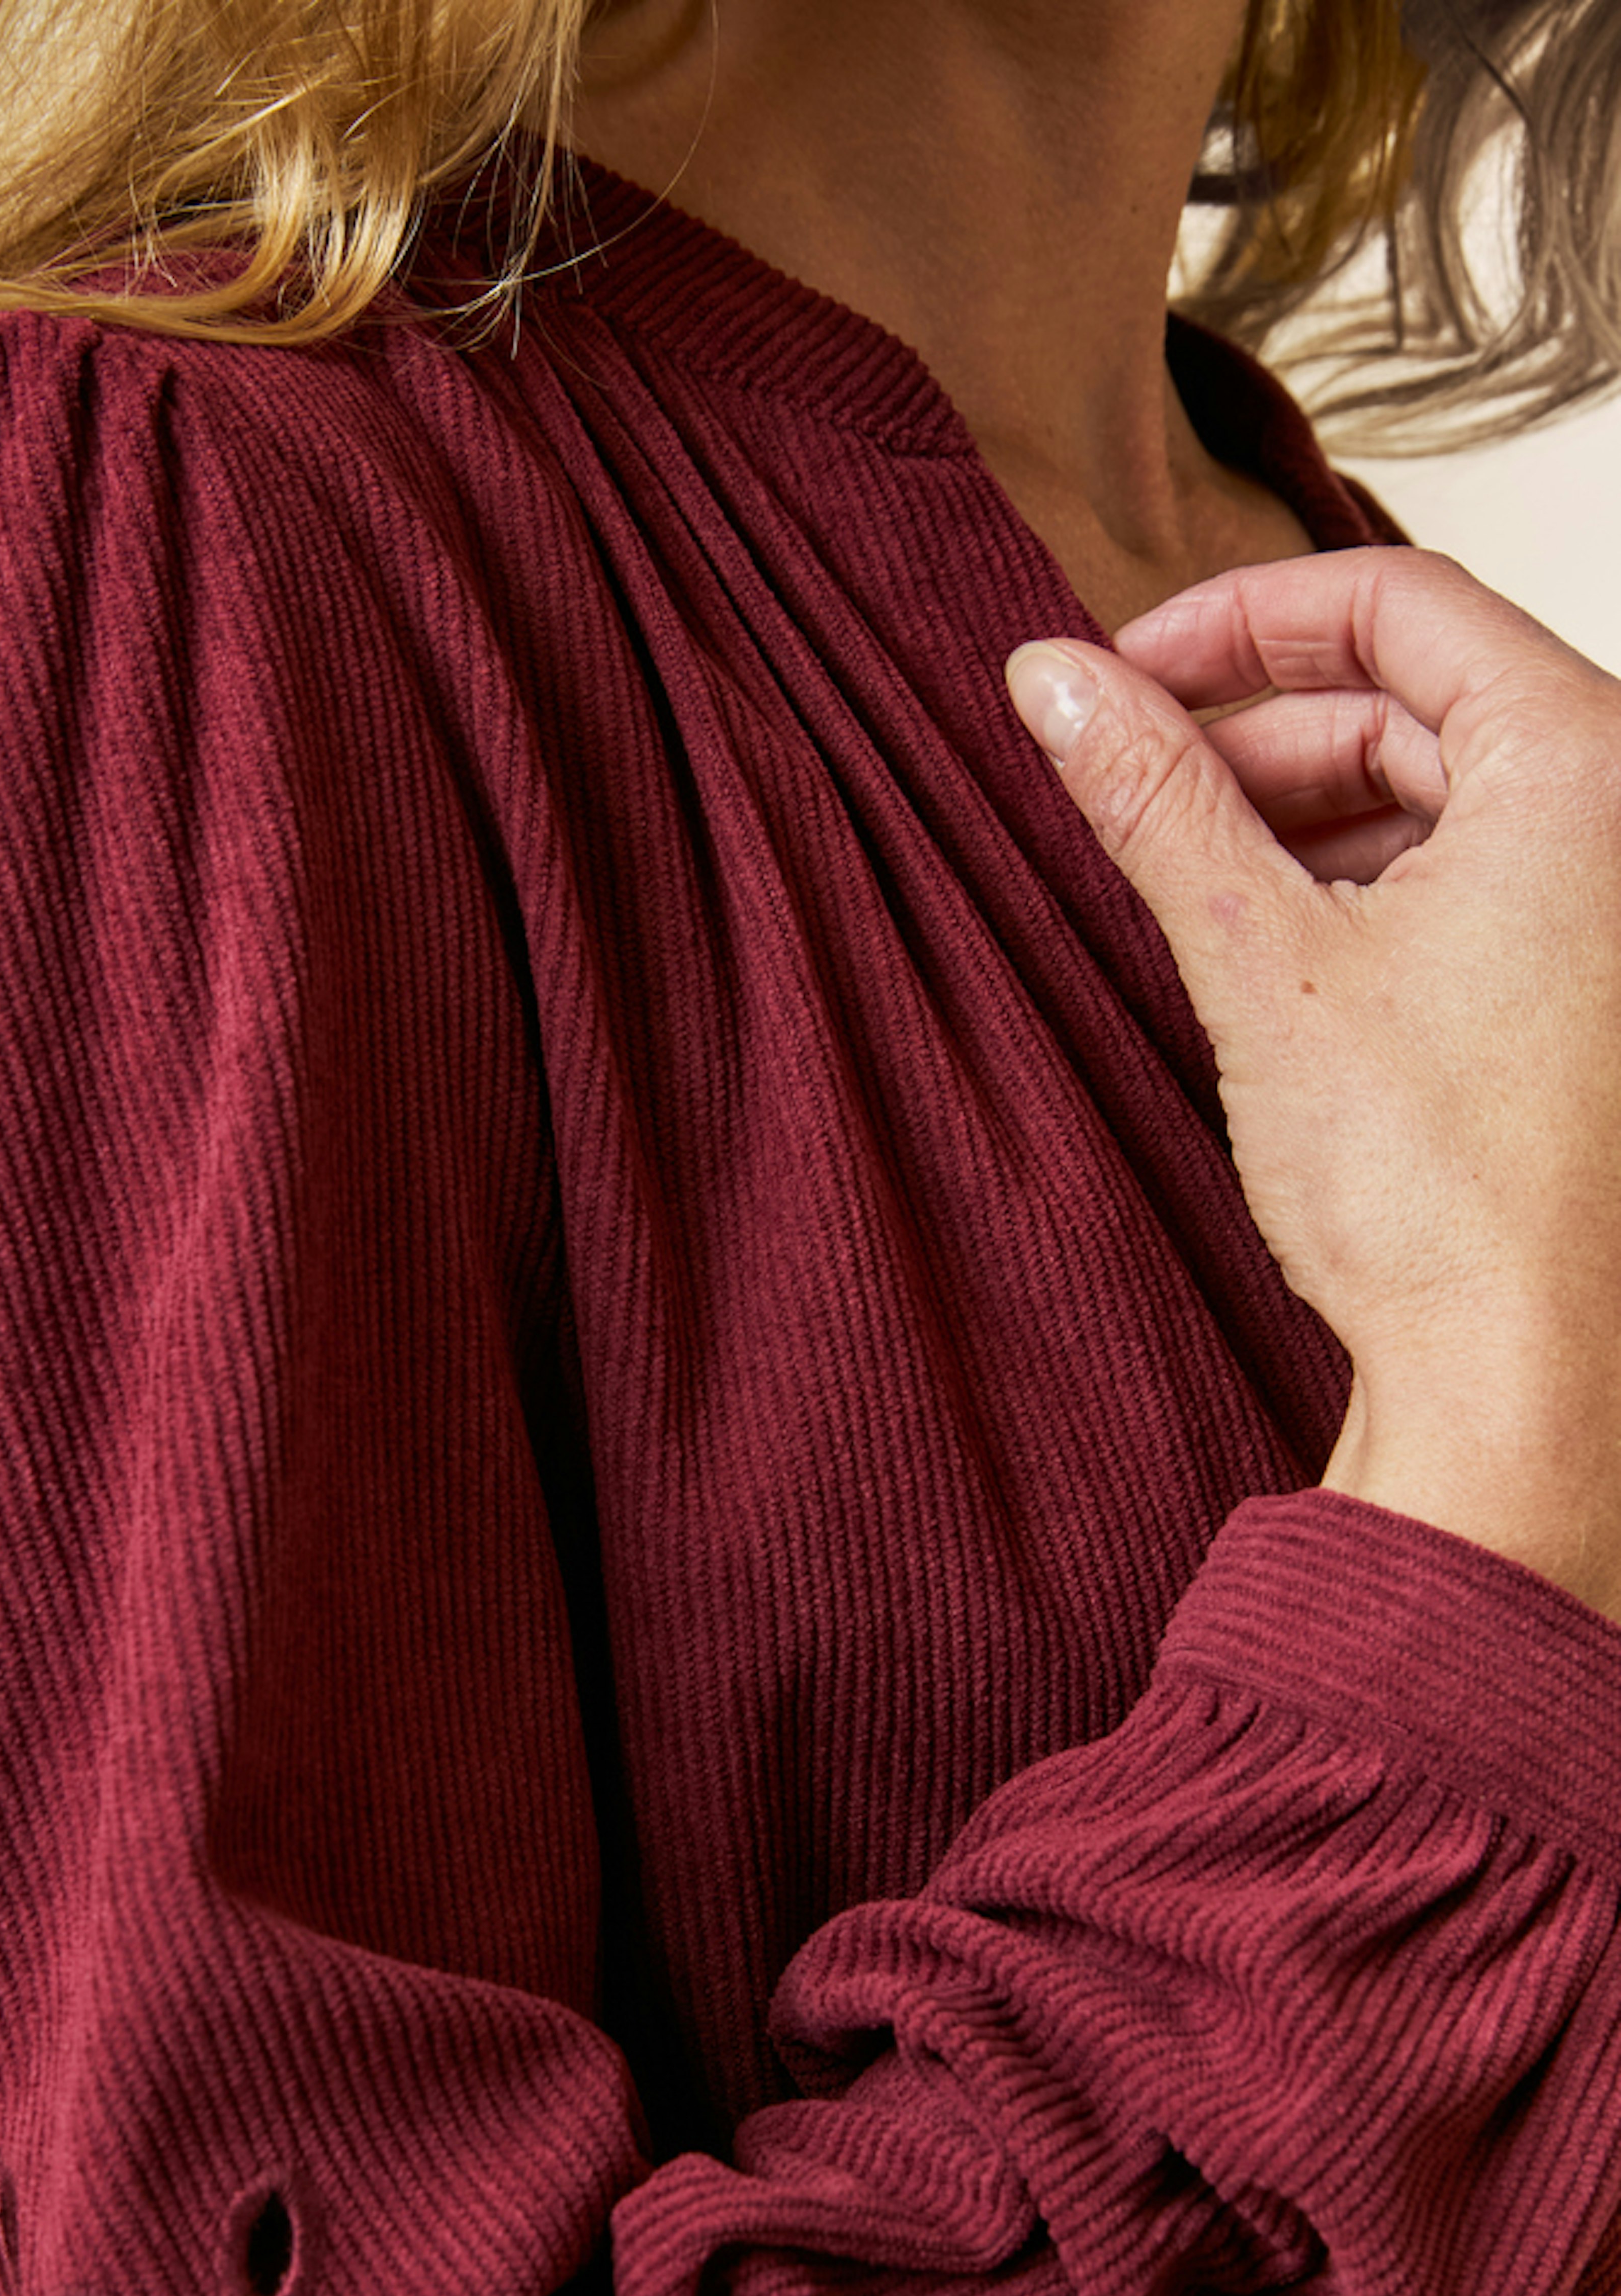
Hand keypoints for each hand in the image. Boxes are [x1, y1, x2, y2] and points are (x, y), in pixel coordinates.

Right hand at [1005, 548, 1620, 1620]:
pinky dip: (1363, 894)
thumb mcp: (1259, 959)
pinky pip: (1473, 883)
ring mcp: (1615, 911)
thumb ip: (1153, 798)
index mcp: (1585, 764)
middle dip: (1258, 737)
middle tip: (1132, 793)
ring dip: (1302, 821)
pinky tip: (1275, 958)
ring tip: (1192, 889)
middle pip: (1418, 699)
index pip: (1397, 601)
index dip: (1236, 620)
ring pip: (1441, 798)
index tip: (1121, 672)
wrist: (1519, 1378)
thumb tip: (1049, 678)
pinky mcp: (1591, 993)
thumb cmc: (1431, 1186)